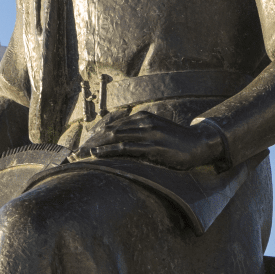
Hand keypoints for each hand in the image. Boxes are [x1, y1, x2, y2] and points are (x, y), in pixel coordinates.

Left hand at [69, 112, 225, 170]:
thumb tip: (120, 141)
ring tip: (80, 156)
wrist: (199, 143)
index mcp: (142, 117)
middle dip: (90, 142)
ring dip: (94, 147)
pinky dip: (108, 151)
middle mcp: (143, 122)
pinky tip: (96, 155)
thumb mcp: (156, 131)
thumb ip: (139, 132)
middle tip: (76, 153)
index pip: (113, 125)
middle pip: (109, 131)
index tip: (82, 146)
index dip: (95, 136)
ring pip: (114, 137)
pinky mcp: (152, 145)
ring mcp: (148, 133)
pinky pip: (125, 147)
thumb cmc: (176, 141)